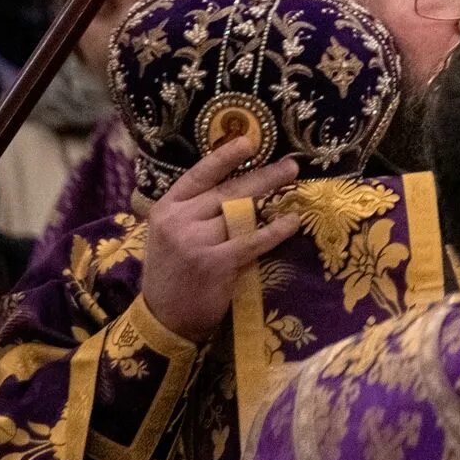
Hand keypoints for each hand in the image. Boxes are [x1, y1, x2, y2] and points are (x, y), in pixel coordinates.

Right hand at [138, 139, 303, 344]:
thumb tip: (231, 186)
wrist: (163, 318)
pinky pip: (253, 241)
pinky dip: (275, 230)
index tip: (250, 141)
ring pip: (242, 213)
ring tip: (296, 189)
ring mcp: (196, 241)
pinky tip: (292, 221)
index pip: (199, 175)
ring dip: (272, 200)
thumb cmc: (171, 273)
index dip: (225, 156)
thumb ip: (192, 211)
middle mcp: (179, 220)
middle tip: (291, 166)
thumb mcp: (168, 235)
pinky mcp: (216, 263)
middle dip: (263, 176)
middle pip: (228, 191)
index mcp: (166, 208)